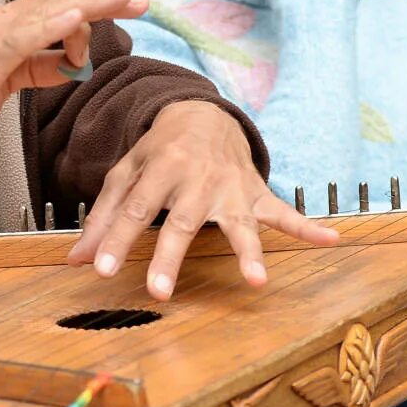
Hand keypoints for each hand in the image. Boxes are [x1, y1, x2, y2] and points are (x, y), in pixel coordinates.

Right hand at [0, 0, 147, 141]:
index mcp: (8, 25)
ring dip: (89, 4)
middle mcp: (2, 20)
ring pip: (48, 10)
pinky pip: (24, 35)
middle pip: (59, 0)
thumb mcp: (11, 78)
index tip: (129, 4)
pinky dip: (52, 24)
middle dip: (103, 0)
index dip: (94, 3)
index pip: (57, 6)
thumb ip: (41, 66)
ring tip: (123, 1)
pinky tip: (77, 17)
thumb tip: (74, 64)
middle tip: (141, 0)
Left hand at [66, 100, 338, 299]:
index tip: (101, 270)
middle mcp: (197, 178)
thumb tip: (76, 260)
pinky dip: (307, 227)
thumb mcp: (126, 172)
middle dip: (170, 256)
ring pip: (239, 223)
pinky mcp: (256, 193)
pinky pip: (284, 212)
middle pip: (181, 222)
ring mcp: (231, 187)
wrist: (204, 114)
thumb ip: (103, 215)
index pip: (135, 207)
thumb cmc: (160, 150)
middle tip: (160, 292)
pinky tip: (330, 240)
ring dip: (249, 251)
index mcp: (160, 167)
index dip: (116, 239)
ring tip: (257, 280)